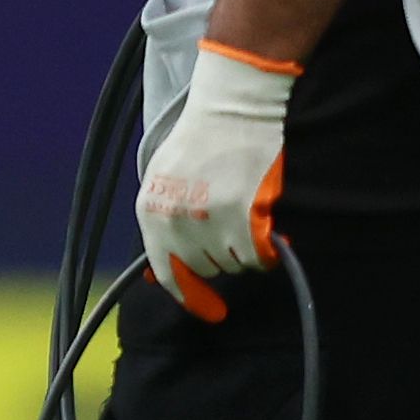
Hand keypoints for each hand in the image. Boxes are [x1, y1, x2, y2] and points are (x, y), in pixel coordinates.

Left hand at [136, 42, 294, 320]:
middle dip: (221, 256)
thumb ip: (162, 223)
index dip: (190, 296)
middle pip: (207, 267)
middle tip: (231, 225)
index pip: (168, 271)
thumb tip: (161, 274)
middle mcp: (177, 219)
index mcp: (151, 211)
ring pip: (236, 263)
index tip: (211, 312)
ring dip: (245, 250)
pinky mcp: (244, 213)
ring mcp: (211, 218)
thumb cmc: (198, 139)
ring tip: (247, 216)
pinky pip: (260, 255)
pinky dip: (267, 250)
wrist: (232, 106)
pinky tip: (268, 229)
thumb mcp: (162, 180)